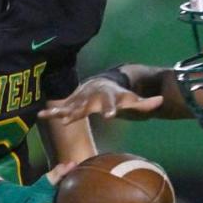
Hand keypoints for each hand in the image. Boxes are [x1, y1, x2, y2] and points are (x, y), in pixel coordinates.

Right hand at [37, 78, 163, 124]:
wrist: (102, 84)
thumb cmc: (120, 96)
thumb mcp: (133, 100)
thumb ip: (146, 103)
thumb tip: (162, 101)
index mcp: (108, 98)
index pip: (110, 104)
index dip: (110, 109)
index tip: (109, 116)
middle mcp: (92, 98)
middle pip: (85, 106)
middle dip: (78, 111)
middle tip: (70, 118)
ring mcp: (80, 100)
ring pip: (70, 106)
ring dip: (60, 111)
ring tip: (52, 117)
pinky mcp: (72, 104)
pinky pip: (60, 108)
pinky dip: (51, 112)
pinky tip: (40, 116)